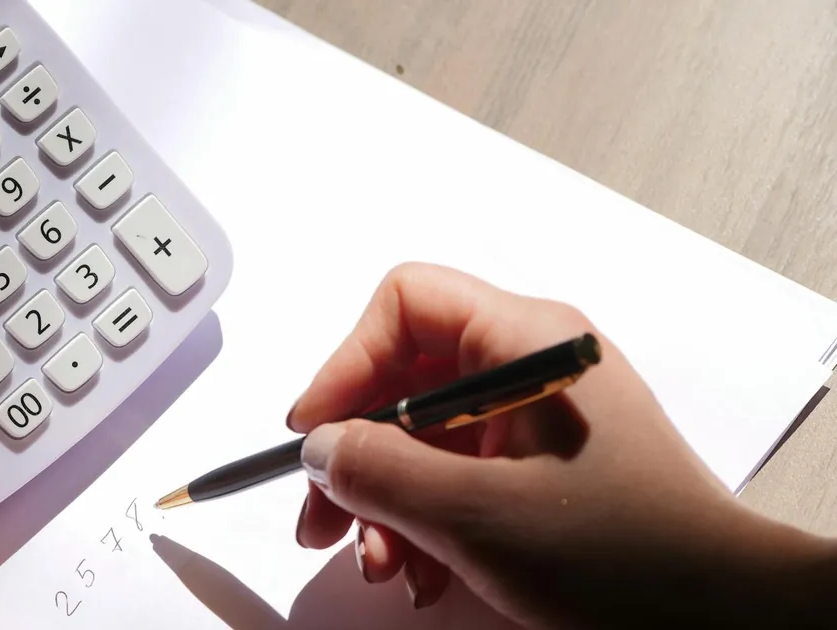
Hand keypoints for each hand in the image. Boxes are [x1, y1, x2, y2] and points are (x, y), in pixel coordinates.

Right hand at [288, 263, 836, 628]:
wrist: (719, 619)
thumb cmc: (625, 555)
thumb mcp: (477, 513)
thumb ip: (380, 472)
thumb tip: (318, 447)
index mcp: (526, 342)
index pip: (407, 305)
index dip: (348, 363)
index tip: (315, 432)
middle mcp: (527, 366)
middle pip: (403, 380)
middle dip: (356, 456)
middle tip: (322, 519)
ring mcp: (532, 418)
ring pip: (421, 439)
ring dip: (385, 505)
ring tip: (380, 565)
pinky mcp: (534, 466)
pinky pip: (453, 476)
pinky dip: (424, 523)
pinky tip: (423, 573)